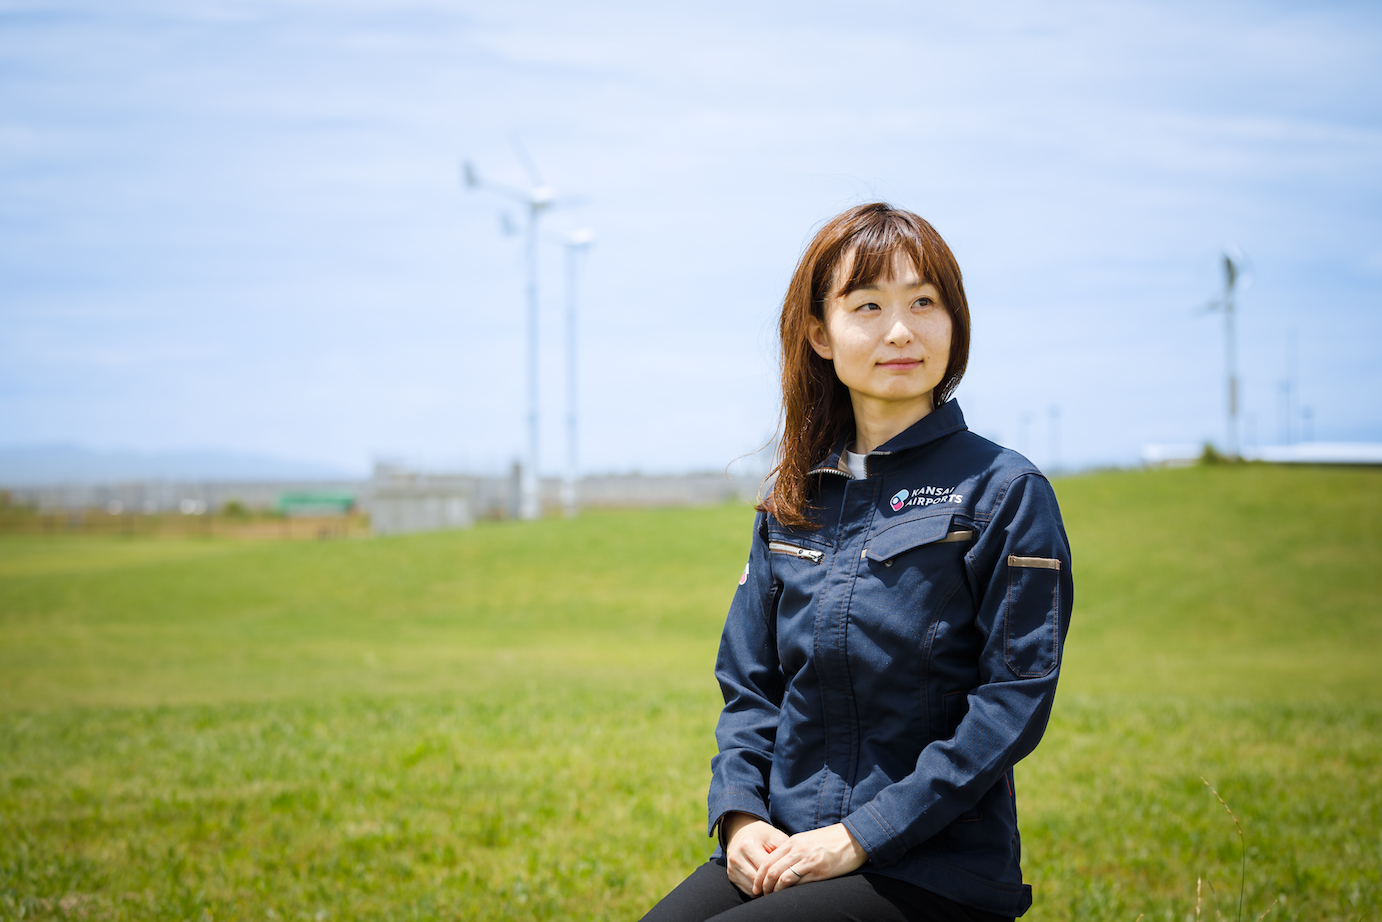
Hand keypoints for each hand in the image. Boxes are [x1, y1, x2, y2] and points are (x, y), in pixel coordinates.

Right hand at [722, 812, 788, 895]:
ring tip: (777, 885)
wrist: (742, 832)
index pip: (766, 867)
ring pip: (752, 888)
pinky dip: (758, 891)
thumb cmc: (763, 835)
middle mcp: (736, 856)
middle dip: (773, 884)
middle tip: (785, 885)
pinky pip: (747, 890)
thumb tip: (792, 869)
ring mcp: (731, 867)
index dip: (779, 874)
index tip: (790, 876)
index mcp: (747, 845)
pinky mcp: (731, 875)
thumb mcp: (775, 837)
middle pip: (758, 880)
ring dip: (765, 889)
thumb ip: (783, 851)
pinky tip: (766, 885)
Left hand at [752, 823, 866, 894]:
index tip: (756, 886)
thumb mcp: (808, 840)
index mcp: (793, 841)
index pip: (768, 860)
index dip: (759, 875)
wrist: (854, 837)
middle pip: (771, 870)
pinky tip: (787, 897)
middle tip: (760, 895)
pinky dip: (789, 892)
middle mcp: (798, 850)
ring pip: (781, 878)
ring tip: (771, 898)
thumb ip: (793, 850)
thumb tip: (780, 866)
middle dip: (763, 885)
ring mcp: (808, 860)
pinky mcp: (819, 871)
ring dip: (774, 891)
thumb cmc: (831, 840)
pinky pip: (799, 883)